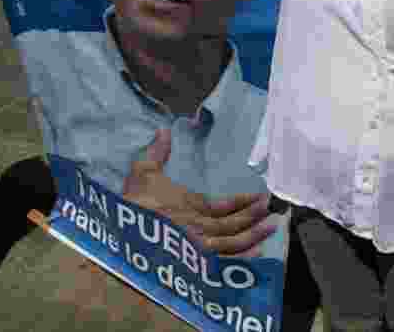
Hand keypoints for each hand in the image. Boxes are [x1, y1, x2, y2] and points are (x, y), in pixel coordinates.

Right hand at [122, 129, 277, 256]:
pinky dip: (240, 258)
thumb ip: (155, 153)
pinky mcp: (192, 264)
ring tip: (271, 228)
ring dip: (254, 236)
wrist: (118, 234)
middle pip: (232, 224)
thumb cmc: (131, 203)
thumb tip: (164, 129)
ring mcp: (196, 247)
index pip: (223, 205)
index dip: (243, 202)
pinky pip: (221, 262)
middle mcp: (197, 226)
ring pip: (231, 243)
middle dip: (255, 217)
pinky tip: (255, 253)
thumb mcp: (141, 172)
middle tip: (274, 211)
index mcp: (189, 204)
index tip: (261, 197)